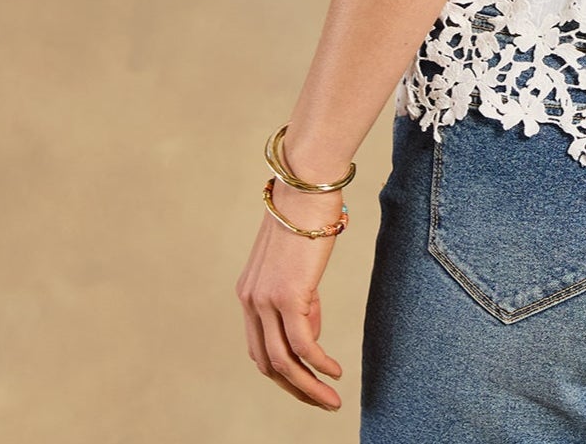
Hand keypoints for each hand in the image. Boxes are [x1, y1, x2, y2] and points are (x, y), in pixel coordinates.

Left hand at [235, 178, 346, 410]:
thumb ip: (301, 296)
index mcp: (249, 292)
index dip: (285, 369)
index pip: (260, 347)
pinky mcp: (288, 295)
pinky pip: (303, 344)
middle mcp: (250, 300)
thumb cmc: (309, 212)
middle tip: (321, 402)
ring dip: (309, 386)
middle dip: (295, 388)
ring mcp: (266, 299)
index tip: (309, 379)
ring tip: (332, 400)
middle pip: (267, 362)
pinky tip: (336, 372)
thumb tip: (311, 330)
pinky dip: (319, 364)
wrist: (307, 183)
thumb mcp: (299, 262)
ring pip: (284, 361)